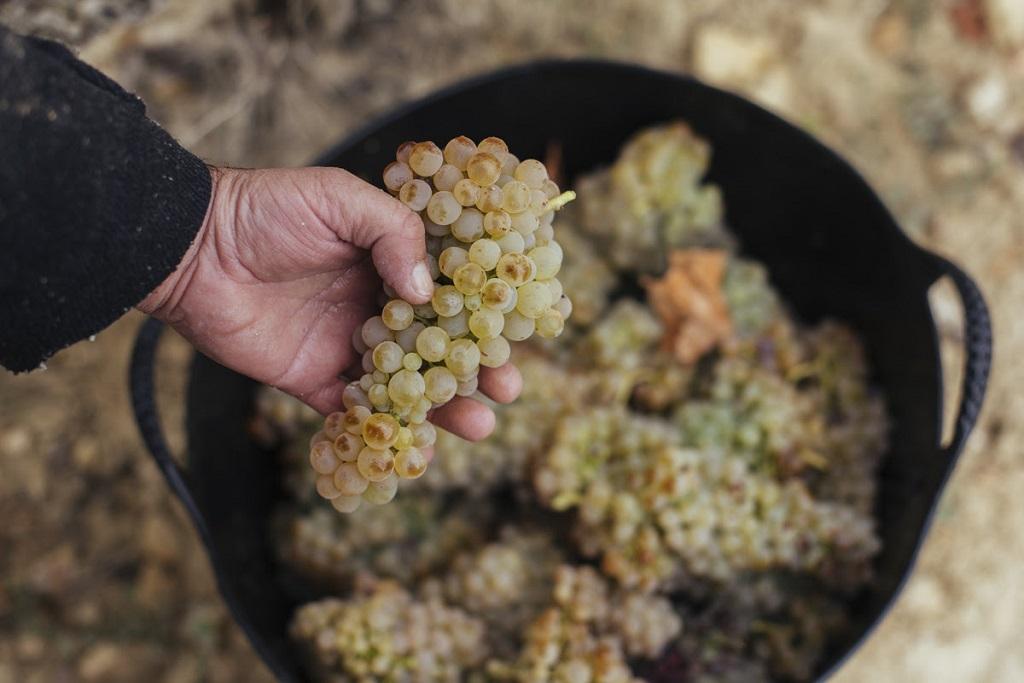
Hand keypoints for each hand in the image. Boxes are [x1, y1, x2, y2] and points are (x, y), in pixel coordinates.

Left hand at [139, 166, 521, 440]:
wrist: (191, 249)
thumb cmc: (265, 209)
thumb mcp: (339, 198)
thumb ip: (393, 233)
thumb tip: (428, 291)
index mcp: (388, 261)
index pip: (450, 292)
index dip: (485, 313)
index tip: (518, 332)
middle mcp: (375, 306)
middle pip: (438, 345)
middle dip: (475, 369)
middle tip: (508, 389)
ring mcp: (347, 345)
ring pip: (406, 384)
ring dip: (443, 408)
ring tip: (479, 426)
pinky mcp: (313, 380)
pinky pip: (354, 412)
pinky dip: (385, 430)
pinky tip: (417, 448)